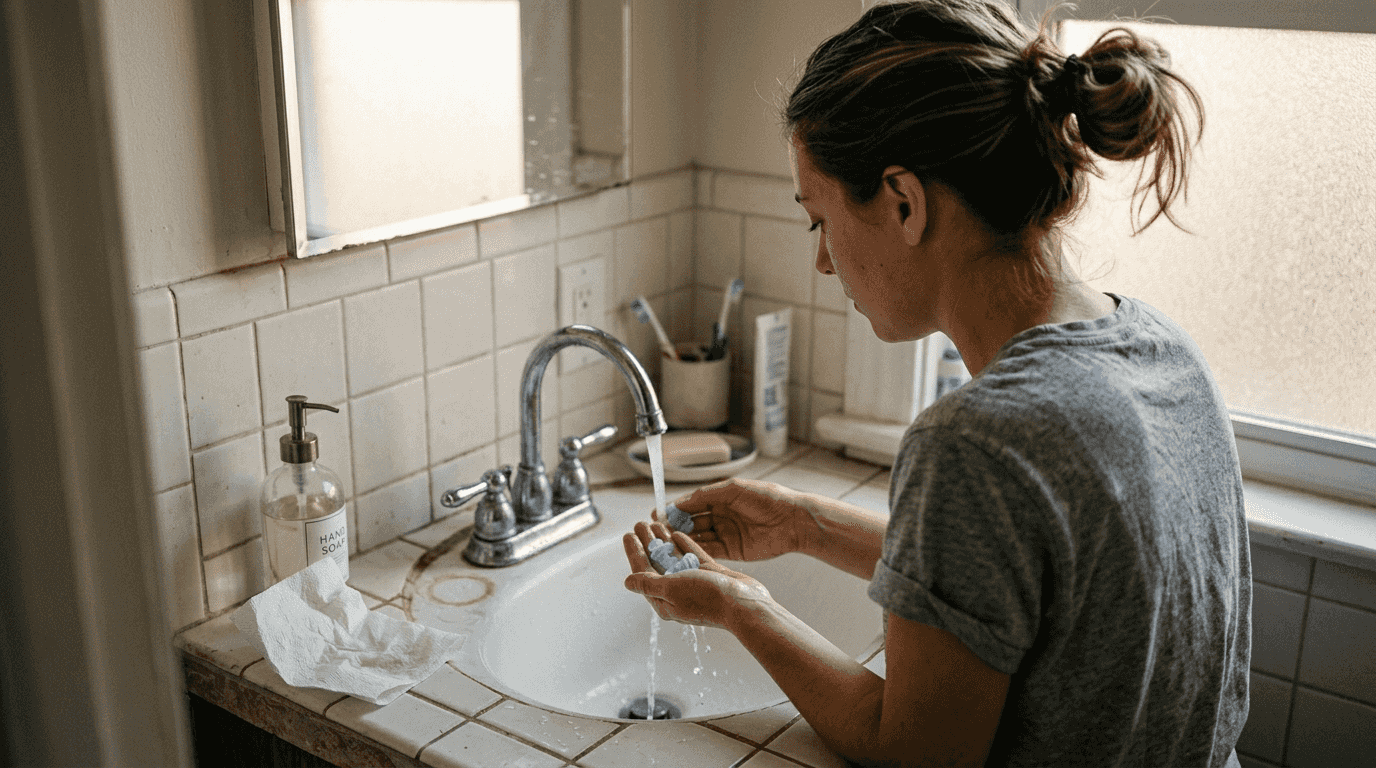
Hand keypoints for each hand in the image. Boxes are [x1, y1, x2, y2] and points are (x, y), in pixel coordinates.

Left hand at [623, 521, 771, 629]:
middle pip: (657, 563)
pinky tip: (677, 533)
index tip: (628, 535)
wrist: (743, 604)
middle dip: (647, 543)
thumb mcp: (672, 589)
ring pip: (674, 558)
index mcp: (665, 600)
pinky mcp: (710, 575)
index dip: (634, 552)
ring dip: (664, 541)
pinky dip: (684, 545)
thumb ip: (649, 583)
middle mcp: (677, 591)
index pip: (643, 572)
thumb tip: (627, 582)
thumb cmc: (707, 599)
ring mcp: (694, 583)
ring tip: (656, 523)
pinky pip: (693, 557)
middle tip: (640, 524)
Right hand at [657, 478, 809, 561]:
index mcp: (721, 498)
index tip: (658, 514)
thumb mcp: (735, 489)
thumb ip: (708, 494)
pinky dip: (696, 551)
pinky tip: (682, 553)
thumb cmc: (768, 499)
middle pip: (692, 522)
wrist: (793, 521)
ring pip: (699, 537)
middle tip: (657, 532)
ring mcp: (726, 534)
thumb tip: (683, 501)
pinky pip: (710, 551)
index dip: (675, 509)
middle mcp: (721, 516)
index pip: (692, 504)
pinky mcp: (733, 551)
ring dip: (683, 540)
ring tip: (665, 544)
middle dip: (675, 526)